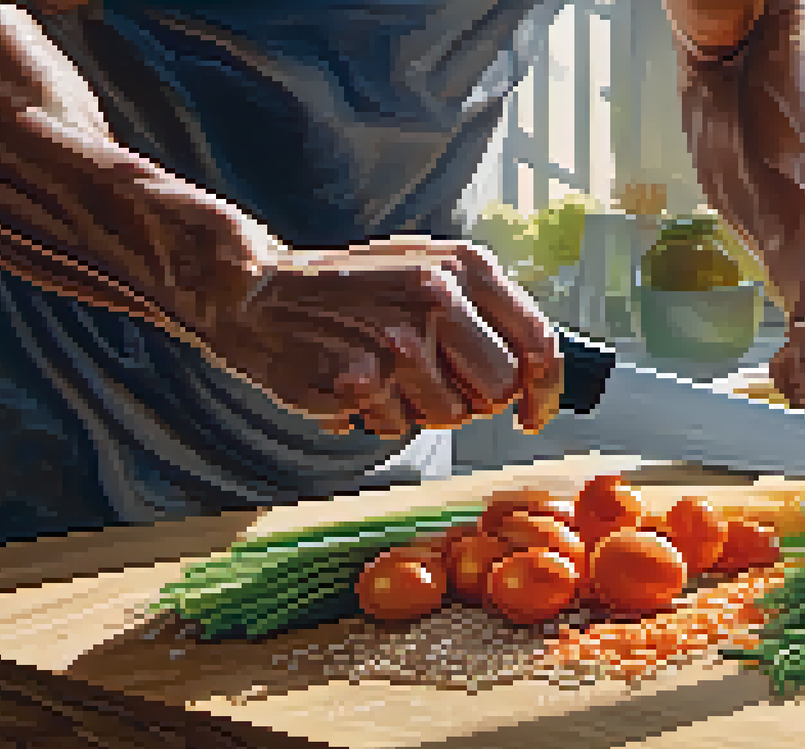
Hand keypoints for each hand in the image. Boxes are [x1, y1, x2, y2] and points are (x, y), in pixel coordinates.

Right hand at [202, 236, 562, 437]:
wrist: (259, 294)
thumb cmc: (350, 293)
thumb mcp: (426, 274)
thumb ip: (482, 313)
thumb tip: (537, 373)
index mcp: (465, 266)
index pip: (537, 340)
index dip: (544, 389)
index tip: (534, 415)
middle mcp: (439, 295)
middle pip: (499, 390)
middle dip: (471, 400)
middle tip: (428, 382)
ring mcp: (401, 337)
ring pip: (450, 416)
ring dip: (419, 408)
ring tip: (382, 373)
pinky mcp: (365, 377)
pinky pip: (399, 426)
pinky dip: (378, 417)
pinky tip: (352, 383)